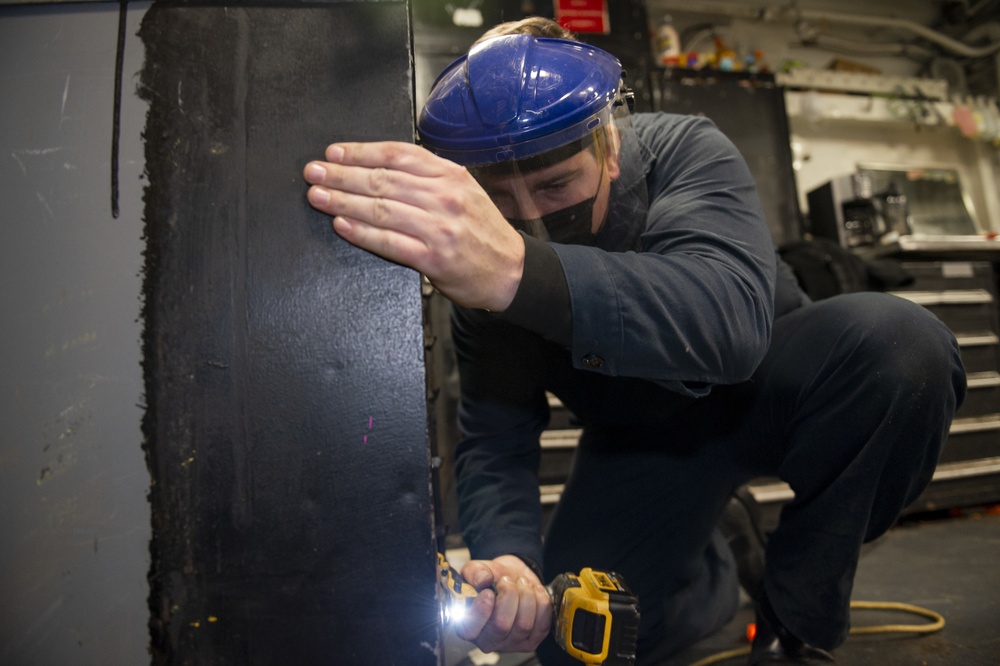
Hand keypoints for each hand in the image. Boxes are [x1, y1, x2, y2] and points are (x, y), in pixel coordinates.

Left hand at [303, 142, 524, 311]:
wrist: (511, 271)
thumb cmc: (481, 232)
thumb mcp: (464, 191)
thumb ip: (429, 178)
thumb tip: (382, 166)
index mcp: (450, 175)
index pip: (397, 156)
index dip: (361, 152)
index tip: (334, 152)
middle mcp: (444, 197)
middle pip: (383, 180)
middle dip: (342, 175)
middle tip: (313, 172)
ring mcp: (439, 228)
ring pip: (381, 209)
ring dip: (344, 201)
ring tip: (318, 196)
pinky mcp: (433, 258)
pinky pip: (390, 242)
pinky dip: (363, 233)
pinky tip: (342, 224)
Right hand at [455, 555, 551, 653]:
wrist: (513, 580)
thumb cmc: (491, 580)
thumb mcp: (477, 569)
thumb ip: (474, 571)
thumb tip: (482, 580)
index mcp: (468, 626)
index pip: (471, 629)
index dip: (481, 611)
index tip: (488, 592)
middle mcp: (488, 640)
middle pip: (501, 626)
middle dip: (508, 596)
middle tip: (507, 580)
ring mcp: (511, 643)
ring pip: (523, 625)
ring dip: (526, 596)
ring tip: (522, 583)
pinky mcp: (532, 641)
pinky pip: (542, 625)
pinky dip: (541, 603)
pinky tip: (535, 591)